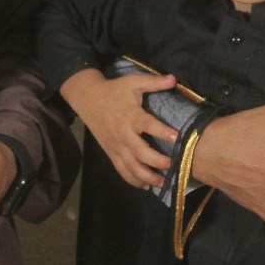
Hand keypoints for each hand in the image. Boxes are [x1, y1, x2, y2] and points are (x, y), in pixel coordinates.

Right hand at [62, 68, 178, 188]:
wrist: (87, 98)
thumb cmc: (114, 90)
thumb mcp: (133, 81)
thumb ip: (154, 82)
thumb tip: (174, 79)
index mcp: (130, 115)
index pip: (147, 125)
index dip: (161, 131)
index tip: (177, 137)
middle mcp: (123, 133)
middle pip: (140, 152)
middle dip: (156, 161)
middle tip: (173, 164)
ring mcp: (116, 146)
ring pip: (131, 166)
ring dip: (147, 176)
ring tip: (163, 182)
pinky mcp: (111, 152)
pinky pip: (121, 170)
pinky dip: (133, 180)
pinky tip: (146, 186)